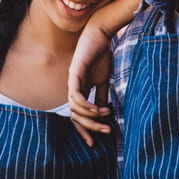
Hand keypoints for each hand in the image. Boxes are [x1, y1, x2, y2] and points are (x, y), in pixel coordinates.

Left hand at [68, 25, 114, 146]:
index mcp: (80, 91)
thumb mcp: (104, 80)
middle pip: (75, 116)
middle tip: (105, 132)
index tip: (94, 143)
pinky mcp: (75, 74)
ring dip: (91, 116)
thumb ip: (102, 96)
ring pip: (75, 108)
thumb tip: (104, 113)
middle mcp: (73, 88)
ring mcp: (72, 82)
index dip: (84, 130)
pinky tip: (98, 109)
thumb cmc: (102, 55)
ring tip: (106, 116)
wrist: (100, 34)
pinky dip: (86, 105)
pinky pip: (76, 95)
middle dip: (89, 127)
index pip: (77, 117)